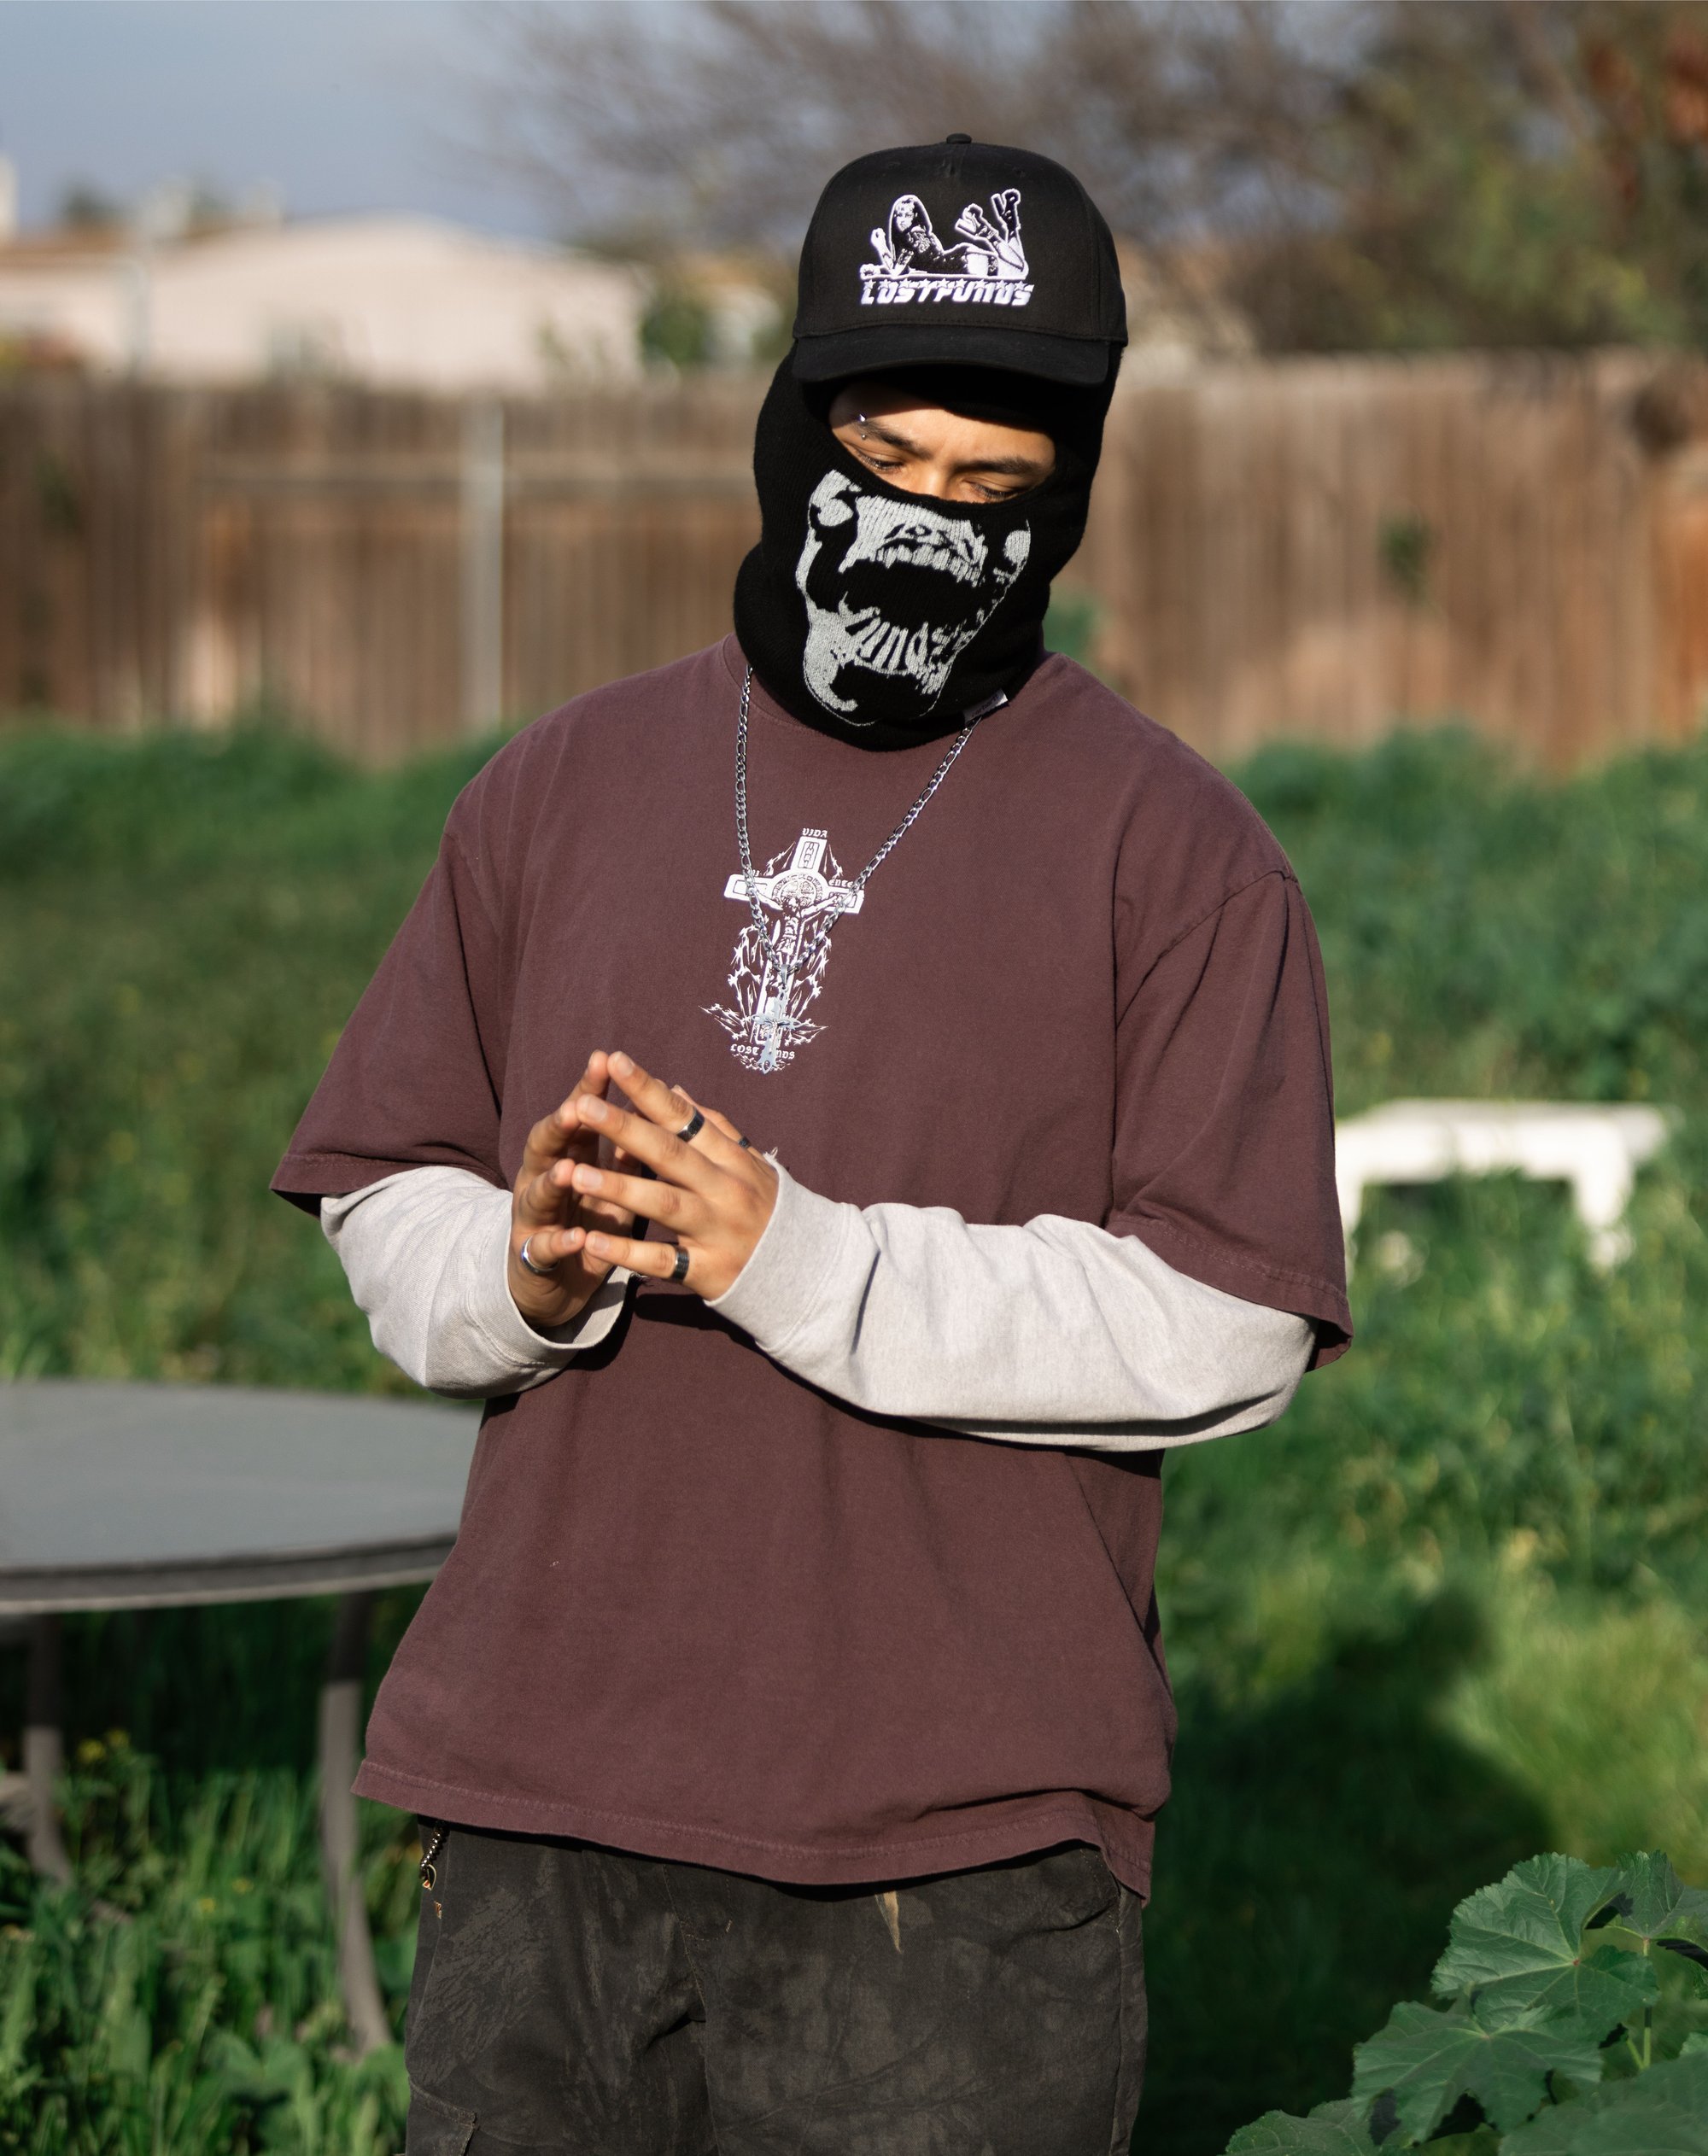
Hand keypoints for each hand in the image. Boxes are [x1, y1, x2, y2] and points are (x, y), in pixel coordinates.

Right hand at [507, 1051, 639, 1327]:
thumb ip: (623, 1150)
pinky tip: (575, 1239)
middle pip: (547, 1146)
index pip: (577, 1116)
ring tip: (569, 1170)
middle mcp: (541, 1179)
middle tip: (576, 1107)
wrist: (554, 1283)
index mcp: (565, 1156)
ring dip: (553, 1182)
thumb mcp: (610, 1184)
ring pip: (538, 1194)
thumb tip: (647, 1105)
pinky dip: (559, 1243)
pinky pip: (545, 1249)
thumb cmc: (588, 1221)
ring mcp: (533, 1218)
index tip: (605, 1060)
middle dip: (560, 1126)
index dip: (589, 1089)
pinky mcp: (533, 1257)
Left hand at [567, 1051, 777, 1300]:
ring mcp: (717, 1230)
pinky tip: (591, 1240)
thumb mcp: (750, 1162)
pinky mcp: (708, 1270)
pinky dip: (627, 1252)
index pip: (685, 1118)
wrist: (807, 1268)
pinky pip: (662, 1261)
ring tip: (576, 1174)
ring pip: (664, 1204)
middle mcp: (725, 1189)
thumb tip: (674, 1089)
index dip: (649, 1090)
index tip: (614, 1061)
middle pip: (671, 1154)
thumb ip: (713, 1127)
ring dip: (619, 1188)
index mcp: (732, 1159)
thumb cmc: (765, 1207)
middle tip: (583, 1106)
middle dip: (625, 1129)